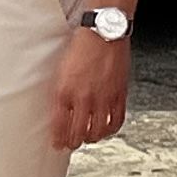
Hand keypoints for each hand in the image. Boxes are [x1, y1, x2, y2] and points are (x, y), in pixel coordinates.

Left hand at [51, 25, 130, 151]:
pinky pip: (116, 121)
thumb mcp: (61, 70)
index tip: (57, 144)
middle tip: (71, 144)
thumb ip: (60, 92)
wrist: (104, 32)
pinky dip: (111, 130)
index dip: (58, 140)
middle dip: (73, 143)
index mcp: (65, 91)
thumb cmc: (82, 46)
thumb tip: (59, 111)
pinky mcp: (119, 94)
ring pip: (98, 132)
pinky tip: (107, 129)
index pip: (59, 126)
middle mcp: (84, 97)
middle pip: (78, 134)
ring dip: (92, 139)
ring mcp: (103, 97)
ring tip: (89, 138)